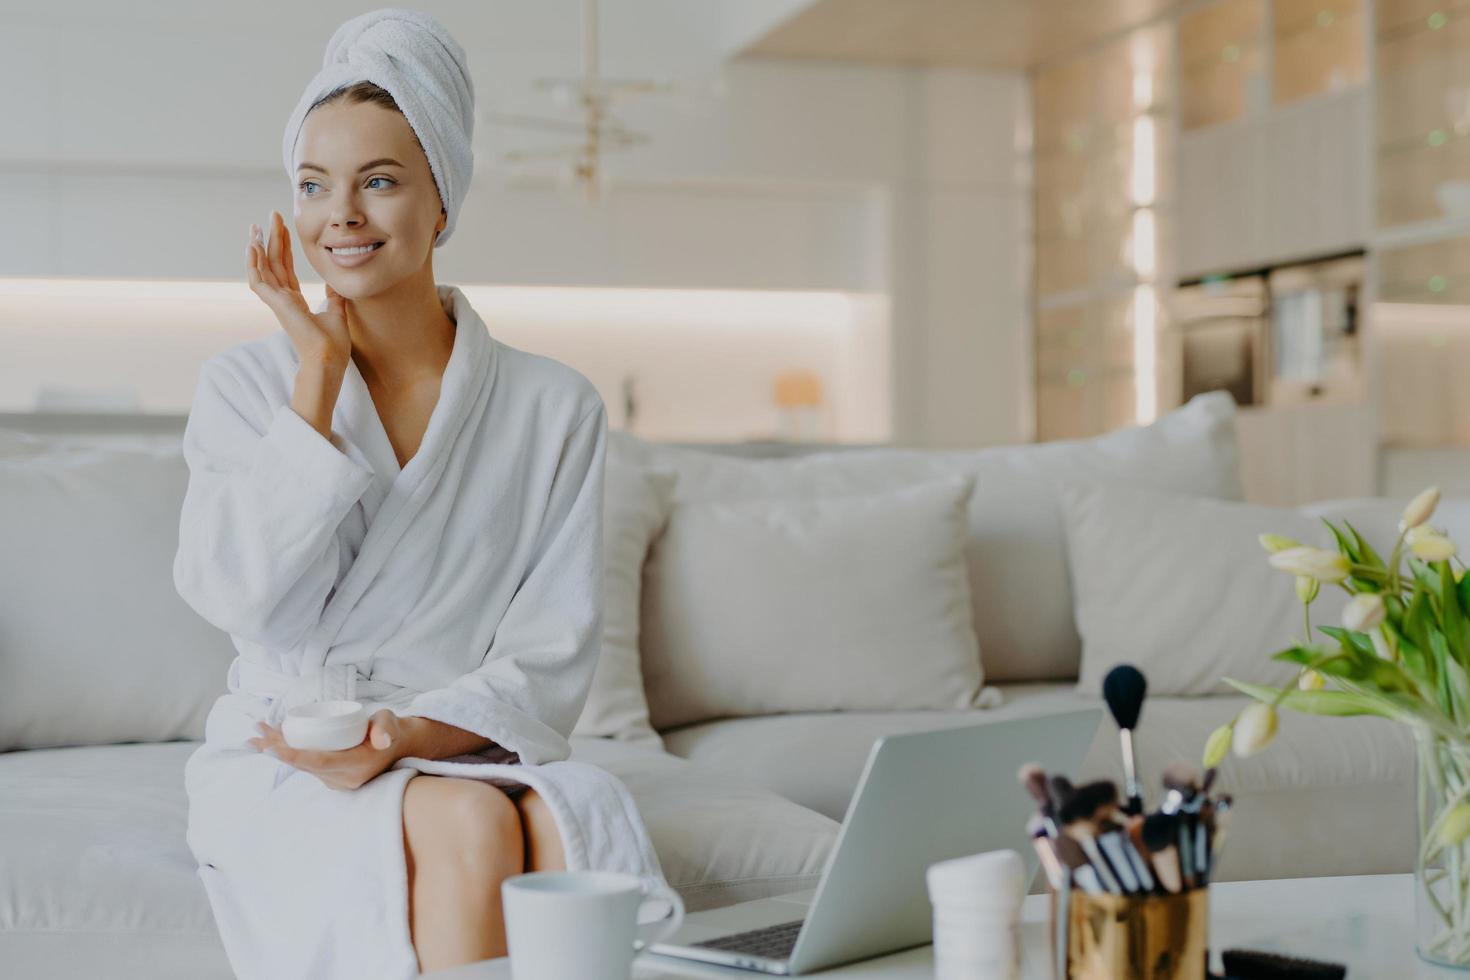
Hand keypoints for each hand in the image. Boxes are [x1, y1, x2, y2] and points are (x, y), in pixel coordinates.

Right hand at [246, 210, 350, 365]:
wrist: (329, 359)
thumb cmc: (332, 344)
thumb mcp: (336, 312)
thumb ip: (333, 297)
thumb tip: (335, 283)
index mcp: (295, 300)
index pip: (285, 268)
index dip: (284, 247)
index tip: (283, 228)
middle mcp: (283, 299)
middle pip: (273, 262)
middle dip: (272, 238)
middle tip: (271, 216)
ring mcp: (278, 302)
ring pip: (262, 269)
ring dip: (258, 247)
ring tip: (256, 226)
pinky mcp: (277, 305)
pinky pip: (259, 281)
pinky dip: (254, 265)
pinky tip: (253, 247)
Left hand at [247, 709, 404, 790]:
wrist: (401, 747)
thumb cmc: (393, 730)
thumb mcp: (391, 723)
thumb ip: (386, 728)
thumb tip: (381, 739)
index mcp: (357, 767)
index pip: (318, 762)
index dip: (292, 755)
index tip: (270, 746)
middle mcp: (344, 778)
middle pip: (304, 765)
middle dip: (277, 750)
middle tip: (254, 735)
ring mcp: (337, 780)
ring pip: (302, 765)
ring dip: (279, 751)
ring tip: (257, 734)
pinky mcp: (332, 776)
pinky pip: (307, 765)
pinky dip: (289, 753)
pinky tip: (272, 741)